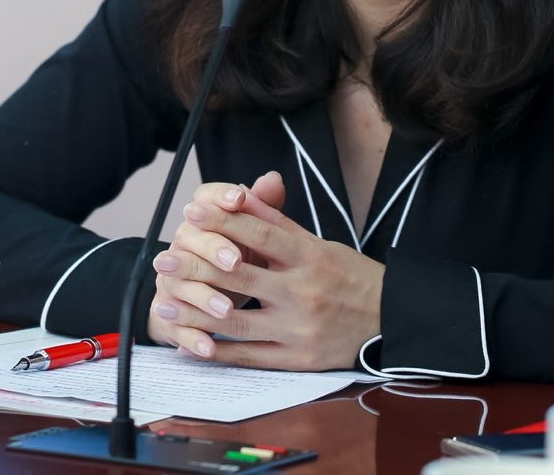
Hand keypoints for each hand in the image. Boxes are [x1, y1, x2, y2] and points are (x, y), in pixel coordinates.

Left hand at [148, 172, 383, 370]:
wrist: (390, 321)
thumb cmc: (350, 277)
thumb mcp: (320, 243)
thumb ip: (278, 223)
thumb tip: (241, 194)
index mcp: (310, 257)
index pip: (261, 234)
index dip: (224, 221)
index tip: (191, 211)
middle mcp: (302, 292)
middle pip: (241, 276)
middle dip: (197, 266)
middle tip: (163, 257)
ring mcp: (298, 329)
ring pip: (237, 321)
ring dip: (195, 311)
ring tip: (163, 300)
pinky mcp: (297, 359)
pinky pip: (249, 357)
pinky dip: (217, 350)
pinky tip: (190, 342)